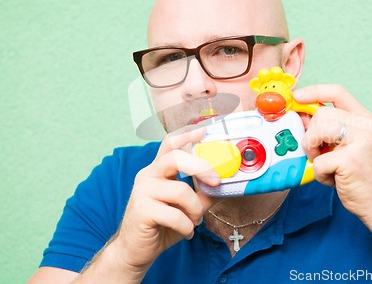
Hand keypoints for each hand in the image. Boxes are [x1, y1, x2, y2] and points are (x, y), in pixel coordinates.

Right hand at [113, 127, 219, 271]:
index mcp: (158, 170)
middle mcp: (148, 175)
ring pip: (181, 190)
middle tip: (216, 182)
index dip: (187, 135)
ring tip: (196, 221)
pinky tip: (186, 232)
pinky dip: (187, 227)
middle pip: (175, 158)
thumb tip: (225, 184)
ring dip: (196, 209)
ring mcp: (142, 191)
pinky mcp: (141, 210)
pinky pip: (175, 215)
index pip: (169, 144)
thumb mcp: (187, 207)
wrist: (136, 251)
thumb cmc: (162, 225)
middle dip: (201, 167)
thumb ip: (203, 193)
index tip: (205, 130)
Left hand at [293, 85, 371, 219]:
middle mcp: (364, 126)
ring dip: (313, 152)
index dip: (313, 91)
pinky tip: (333, 179)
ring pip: (317, 132)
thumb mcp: (343, 144)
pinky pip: (319, 161)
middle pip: (321, 114)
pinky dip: (320, 174)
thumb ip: (325, 127)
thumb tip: (300, 115)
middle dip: (311, 135)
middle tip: (318, 153)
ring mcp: (360, 141)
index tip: (297, 96)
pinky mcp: (350, 160)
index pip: (337, 92)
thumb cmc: (357, 174)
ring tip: (325, 165)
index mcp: (362, 118)